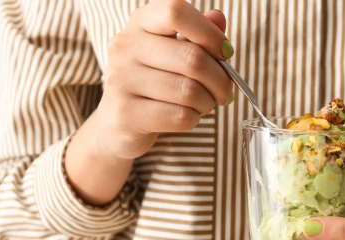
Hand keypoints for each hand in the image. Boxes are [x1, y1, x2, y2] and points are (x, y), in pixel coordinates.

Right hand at [95, 0, 233, 159]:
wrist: (119, 122)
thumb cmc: (155, 83)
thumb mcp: (175, 52)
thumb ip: (198, 34)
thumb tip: (218, 18)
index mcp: (140, 23)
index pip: (176, 12)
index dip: (210, 33)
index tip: (225, 52)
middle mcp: (126, 47)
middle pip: (193, 58)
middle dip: (221, 80)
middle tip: (224, 91)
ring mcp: (122, 80)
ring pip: (189, 91)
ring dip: (208, 102)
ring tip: (203, 104)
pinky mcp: (126, 113)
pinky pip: (180, 116)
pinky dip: (194, 119)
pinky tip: (188, 116)